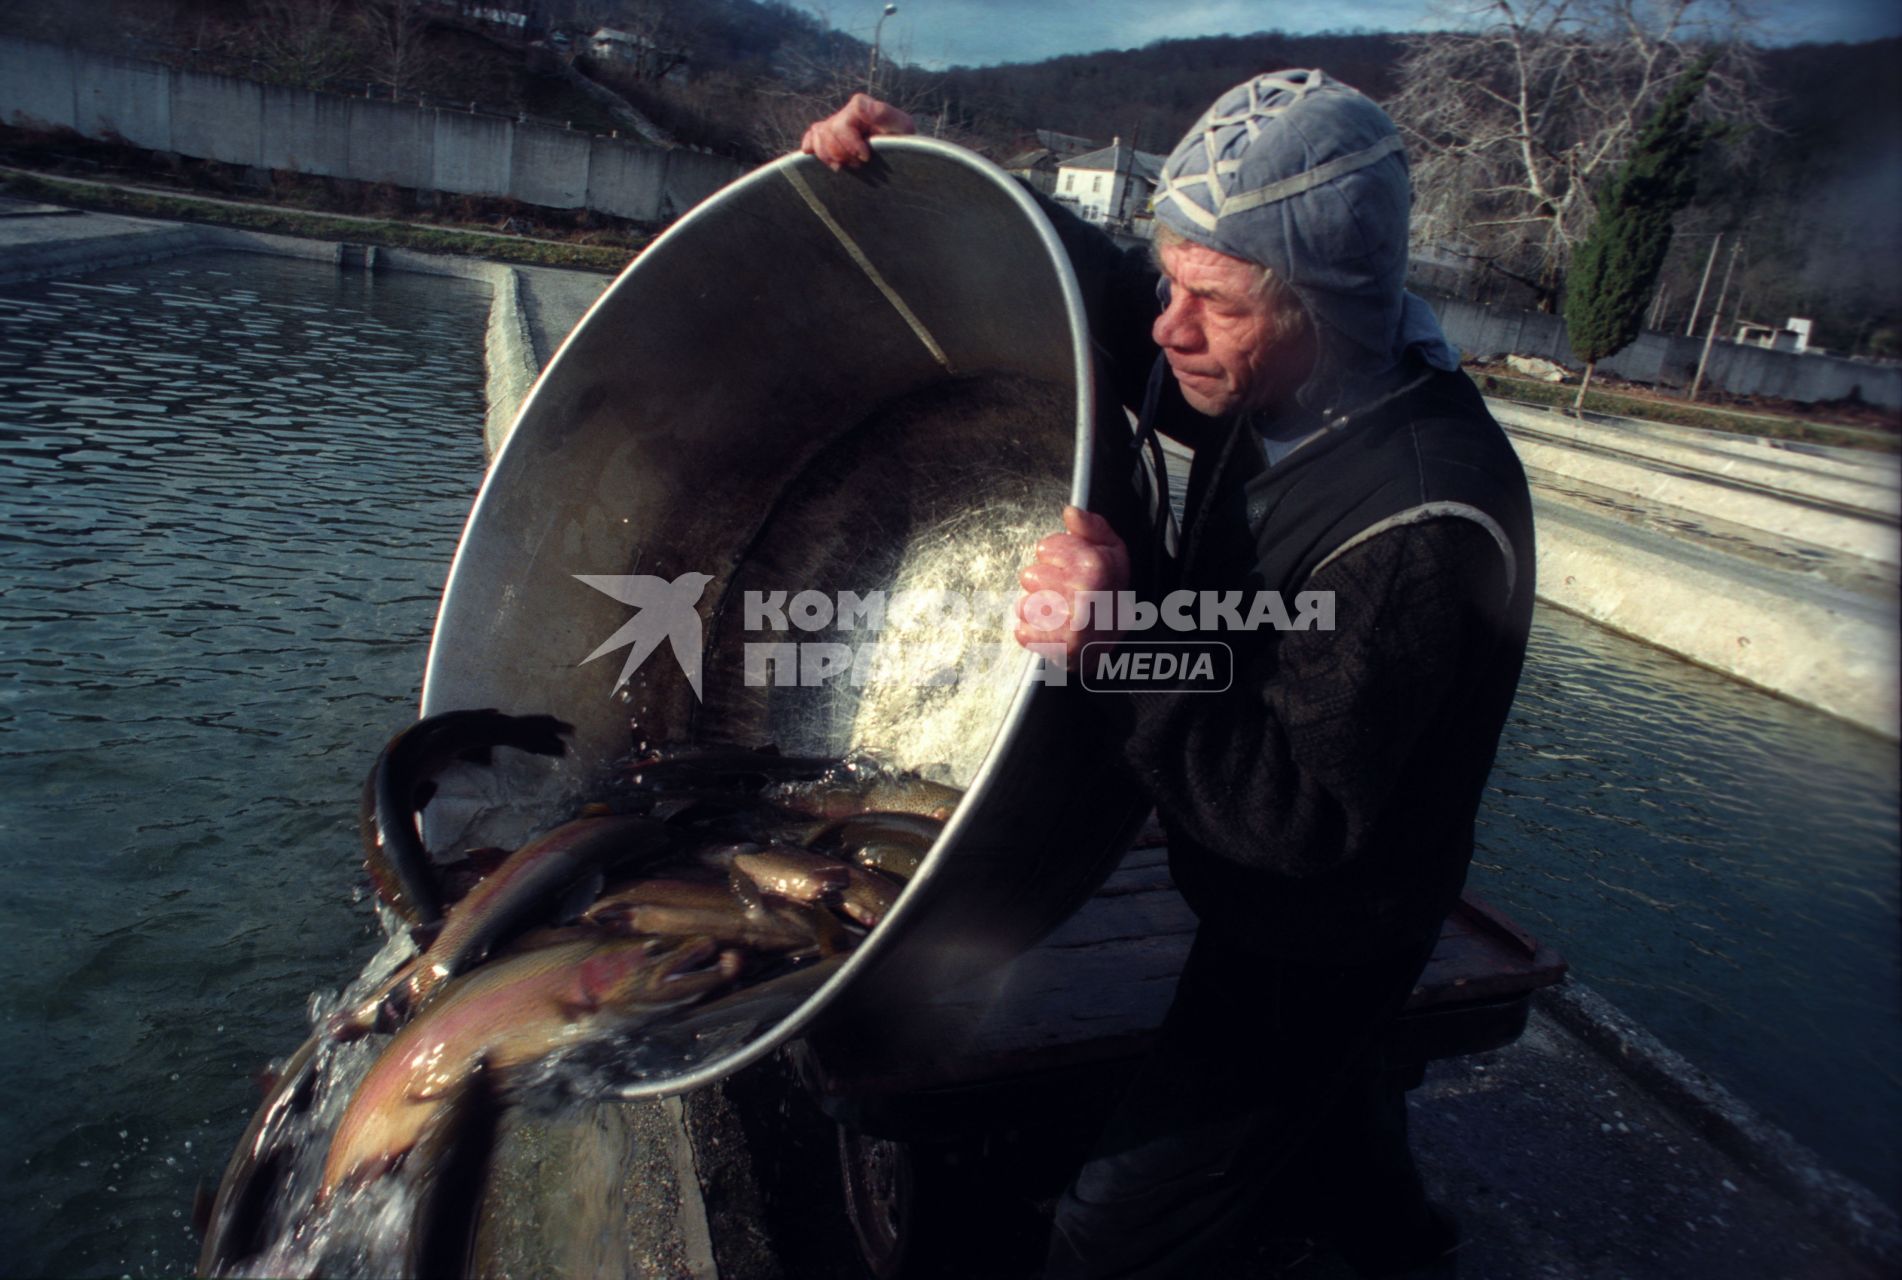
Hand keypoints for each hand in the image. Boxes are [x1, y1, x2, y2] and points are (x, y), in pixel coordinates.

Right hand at [800, 94, 915, 169]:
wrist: (899, 153)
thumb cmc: (902, 140)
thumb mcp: (902, 127)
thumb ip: (884, 113)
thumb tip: (861, 105)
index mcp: (861, 108)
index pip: (843, 122)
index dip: (850, 143)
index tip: (866, 157)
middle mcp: (844, 115)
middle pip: (828, 131)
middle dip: (842, 153)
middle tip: (859, 165)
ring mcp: (834, 126)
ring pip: (818, 136)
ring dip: (829, 156)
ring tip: (845, 166)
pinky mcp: (828, 138)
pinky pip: (811, 137)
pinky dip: (811, 147)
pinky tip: (821, 158)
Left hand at [1015, 506, 1129, 669]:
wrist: (1115, 638)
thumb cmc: (1111, 593)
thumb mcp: (1113, 552)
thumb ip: (1092, 527)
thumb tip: (1071, 512)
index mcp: (1095, 566)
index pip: (1045, 547)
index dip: (1053, 554)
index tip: (1066, 564)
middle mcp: (1082, 594)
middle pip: (1029, 575)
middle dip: (1042, 581)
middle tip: (1063, 590)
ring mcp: (1071, 624)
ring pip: (1023, 604)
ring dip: (1036, 607)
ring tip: (1057, 609)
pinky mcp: (1059, 648)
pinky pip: (1023, 631)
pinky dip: (1032, 631)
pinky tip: (1051, 628)